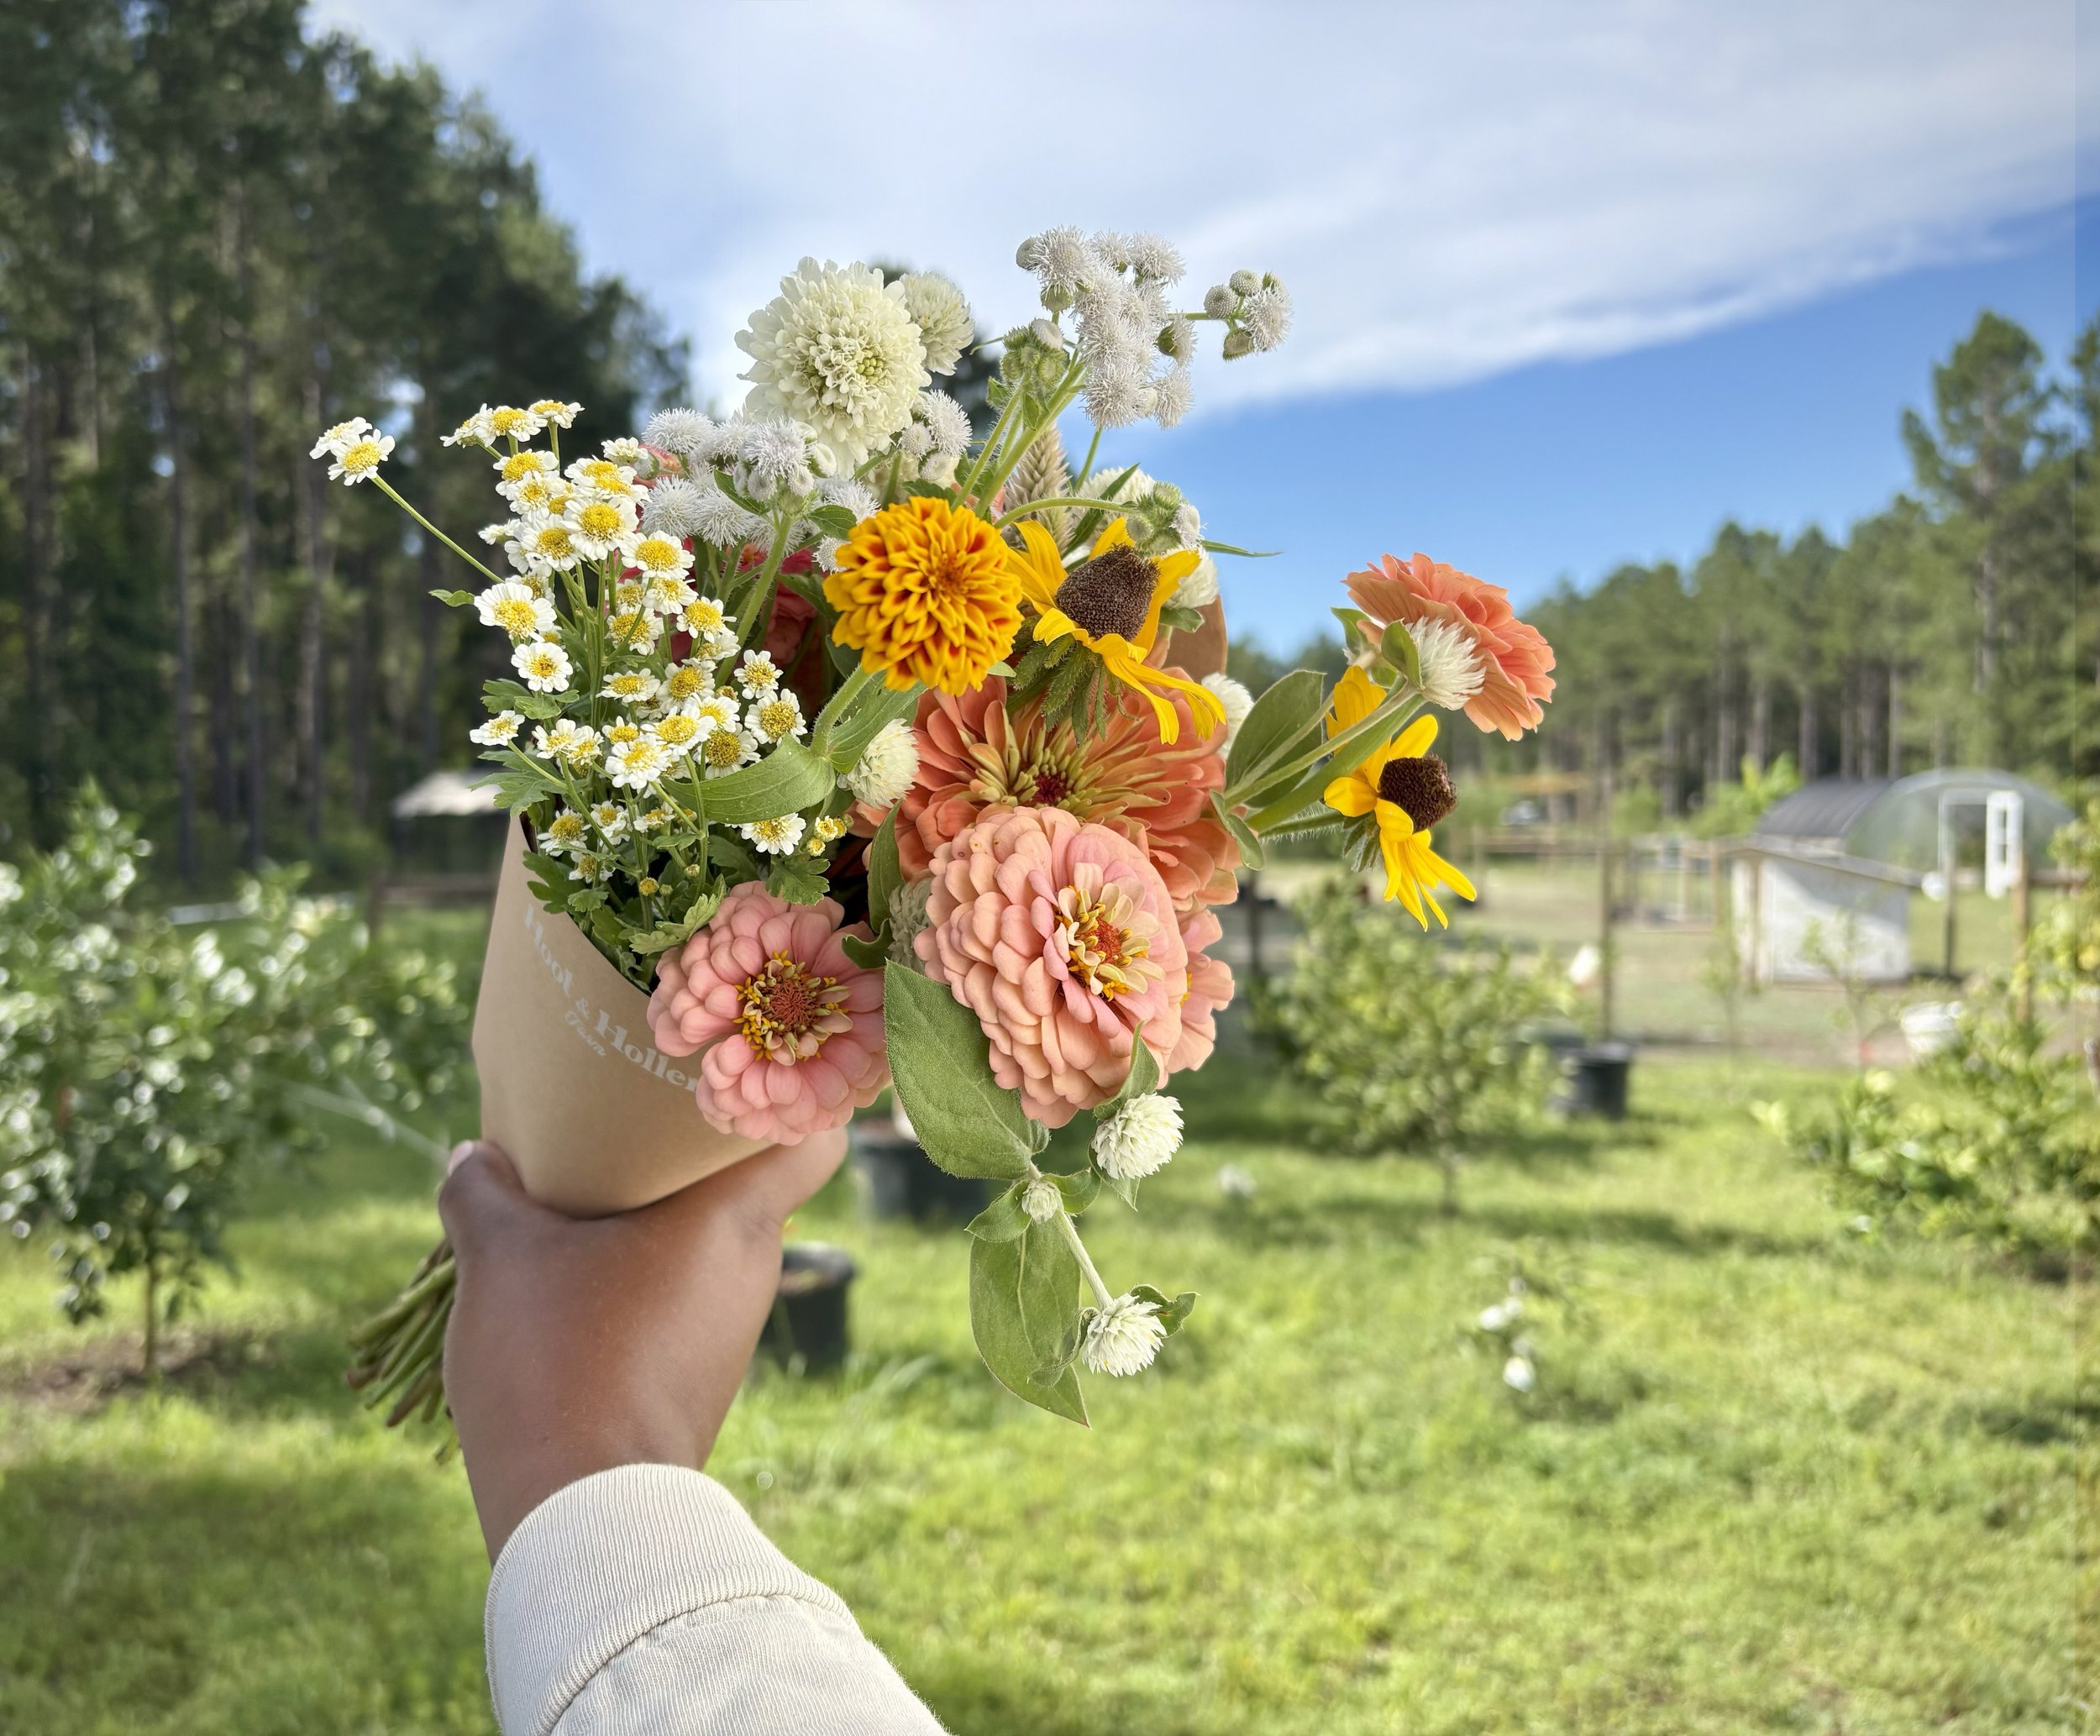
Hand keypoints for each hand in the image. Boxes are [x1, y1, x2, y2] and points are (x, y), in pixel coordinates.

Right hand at [437, 1130, 847, 1559]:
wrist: (582, 1516)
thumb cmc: (557, 1363)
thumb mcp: (501, 1258)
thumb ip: (485, 1190)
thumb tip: (473, 1153)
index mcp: (737, 1218)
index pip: (815, 1137)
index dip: (790, 1097)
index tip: (731, 1075)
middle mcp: (754, 1267)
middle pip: (748, 1181)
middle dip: (689, 1149)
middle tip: (623, 1113)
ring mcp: (730, 1327)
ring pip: (710, 1241)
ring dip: (655, 1216)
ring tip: (580, 1190)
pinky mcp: (701, 1375)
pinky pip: (683, 1295)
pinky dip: (642, 1274)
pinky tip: (574, 1270)